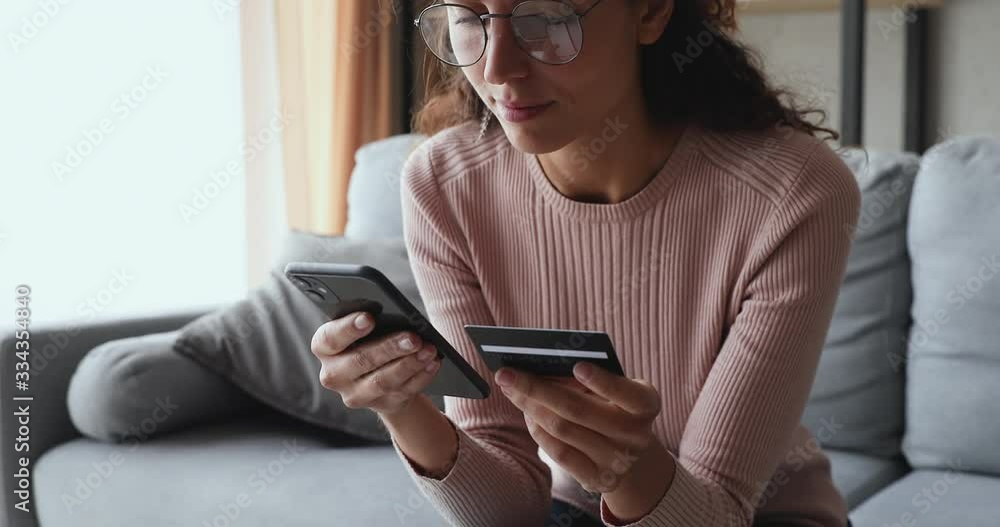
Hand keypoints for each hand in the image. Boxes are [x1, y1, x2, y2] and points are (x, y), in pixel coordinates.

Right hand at [311, 311, 441, 416]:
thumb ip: (368, 320)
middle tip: (414, 337)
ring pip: (383, 380)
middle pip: (361, 361)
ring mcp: (355, 394)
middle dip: (390, 348)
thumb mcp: (362, 328)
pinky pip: (402, 391)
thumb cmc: (368, 338)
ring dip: (410, 364)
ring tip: (429, 349)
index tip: (369, 318)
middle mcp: (333, 374)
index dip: (348, 329)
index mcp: (324, 347)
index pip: (330, 338)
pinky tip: (432, 363)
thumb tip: (395, 314)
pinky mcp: (379, 405)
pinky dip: (421, 376)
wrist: (378, 374)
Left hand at [495, 362, 663, 493]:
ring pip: (563, 430)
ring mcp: (617, 461)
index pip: (628, 393)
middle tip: (506, 373)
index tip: (576, 366)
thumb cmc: (616, 406)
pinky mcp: (597, 479)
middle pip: (579, 410)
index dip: (603, 382)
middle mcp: (636, 435)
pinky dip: (538, 431)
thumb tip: (541, 367)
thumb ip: (589, 378)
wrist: (632, 454)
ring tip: (511, 389)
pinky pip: (559, 453)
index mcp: (646, 404)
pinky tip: (527, 413)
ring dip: (530, 407)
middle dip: (537, 388)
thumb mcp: (616, 388)